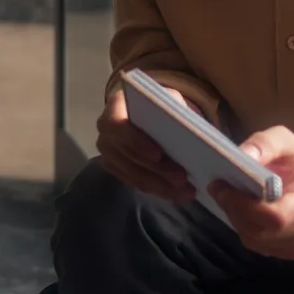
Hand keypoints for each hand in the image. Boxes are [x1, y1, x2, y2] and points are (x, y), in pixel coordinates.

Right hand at [95, 87, 192, 201]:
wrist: (146, 112)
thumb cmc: (158, 105)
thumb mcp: (168, 99)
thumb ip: (173, 111)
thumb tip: (188, 131)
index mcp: (115, 106)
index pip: (118, 126)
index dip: (136, 142)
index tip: (158, 155)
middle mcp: (105, 130)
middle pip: (127, 155)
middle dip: (156, 170)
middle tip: (182, 179)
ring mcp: (107, 151)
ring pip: (131, 173)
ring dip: (159, 185)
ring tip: (185, 191)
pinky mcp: (114, 167)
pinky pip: (133, 182)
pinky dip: (155, 189)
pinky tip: (175, 194)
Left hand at [209, 126, 293, 259]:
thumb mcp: (284, 139)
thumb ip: (264, 144)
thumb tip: (242, 155)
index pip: (276, 217)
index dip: (244, 206)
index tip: (223, 188)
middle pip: (260, 231)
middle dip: (233, 210)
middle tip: (218, 188)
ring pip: (255, 241)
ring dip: (236, 219)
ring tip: (230, 197)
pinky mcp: (292, 251)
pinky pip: (258, 246)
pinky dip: (245, 228)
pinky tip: (244, 210)